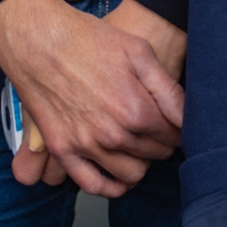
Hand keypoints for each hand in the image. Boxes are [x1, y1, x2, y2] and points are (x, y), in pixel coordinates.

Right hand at [0, 0, 186, 195]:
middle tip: (156, 132)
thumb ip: (168, 90)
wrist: (37, 38)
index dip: (178, 130)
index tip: (173, 124)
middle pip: (154, 155)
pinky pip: (92, 184)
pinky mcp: (62, 149)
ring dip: (141, 164)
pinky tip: (118, 177)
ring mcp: (86, 145)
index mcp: (136, 110)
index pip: (173, 137)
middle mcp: (113, 134)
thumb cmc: (88, 39)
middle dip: (161, 144)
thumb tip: (188, 119)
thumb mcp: (138, 52)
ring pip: (131, 174)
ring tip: (139, 148)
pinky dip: (111, 187)